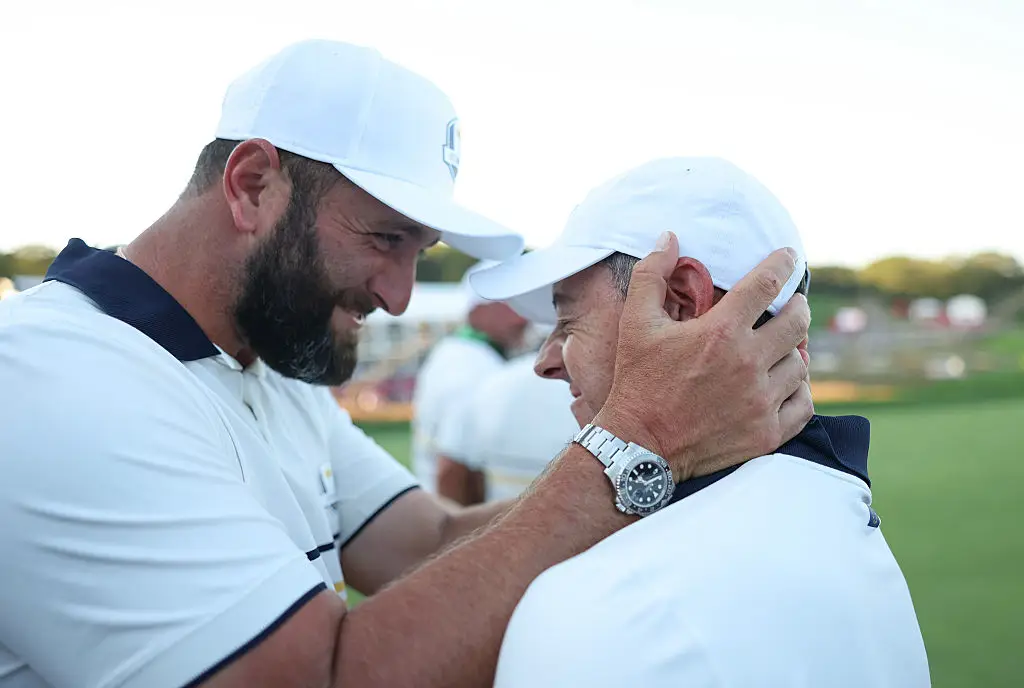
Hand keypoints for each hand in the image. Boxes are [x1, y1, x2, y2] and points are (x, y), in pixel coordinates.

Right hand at [593, 231, 812, 480]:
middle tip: (789, 307)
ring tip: (779, 349)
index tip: (789, 256)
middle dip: (796, 307)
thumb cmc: (637, 381)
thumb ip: (651, 274)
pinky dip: (798, 390)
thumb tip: (669, 237)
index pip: (767, 283)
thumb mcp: (635, 322)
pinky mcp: (766, 433)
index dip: (783, 262)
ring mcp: (760, 401)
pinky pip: (804, 404)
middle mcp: (747, 363)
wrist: (638, 447)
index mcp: (720, 332)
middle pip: (797, 322)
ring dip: (793, 351)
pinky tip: (784, 384)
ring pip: (801, 364)